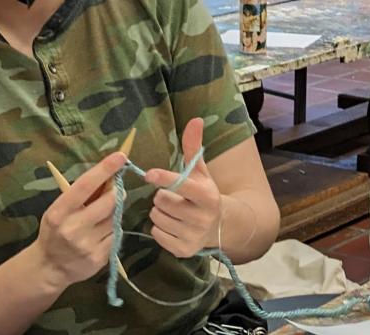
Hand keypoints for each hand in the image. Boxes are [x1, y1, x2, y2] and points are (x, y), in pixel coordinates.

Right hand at [32, 152, 125, 287]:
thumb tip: (108, 174)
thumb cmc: (55, 231)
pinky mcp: (99, 258)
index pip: (85, 185)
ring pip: (115, 219)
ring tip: (100, 218)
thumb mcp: (59, 210)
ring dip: (114, 214)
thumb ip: (81, 195)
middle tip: (116, 190)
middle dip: (116, 193)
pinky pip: (116, 236)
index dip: (104, 169)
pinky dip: (112, 231)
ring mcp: (87, 245)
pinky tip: (100, 235)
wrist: (49, 267)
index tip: (120, 157)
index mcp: (59, 212)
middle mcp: (72, 228)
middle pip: (109, 202)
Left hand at [143, 118, 221, 257]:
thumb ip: (194, 146)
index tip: (149, 174)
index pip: (182, 185)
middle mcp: (202, 217)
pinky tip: (173, 226)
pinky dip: (160, 228)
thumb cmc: (203, 193)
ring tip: (174, 212)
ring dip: (160, 212)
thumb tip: (195, 119)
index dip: (165, 178)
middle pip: (162, 201)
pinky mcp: (183, 250)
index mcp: (207, 195)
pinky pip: (156, 234)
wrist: (220, 227)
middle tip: (174, 198)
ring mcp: (193, 236)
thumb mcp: (200, 171)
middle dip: (163, 197)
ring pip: (157, 217)